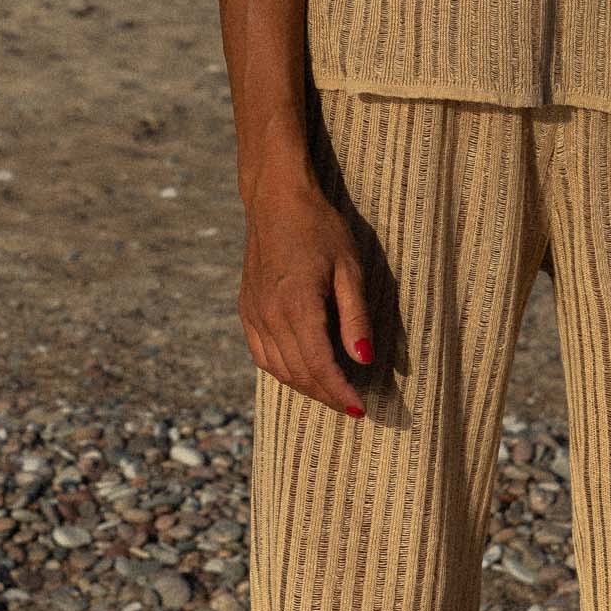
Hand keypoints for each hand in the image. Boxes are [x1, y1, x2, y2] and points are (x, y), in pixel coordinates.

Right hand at [238, 177, 374, 417]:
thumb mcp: (349, 267)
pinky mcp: (246, 309)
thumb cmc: (320, 228)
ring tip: (332, 393)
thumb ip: (355, 316)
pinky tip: (301, 371)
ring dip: (305, 387)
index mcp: (297, 305)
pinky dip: (282, 371)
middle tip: (352, 406)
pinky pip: (261, 355)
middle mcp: (270, 314)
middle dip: (327, 395)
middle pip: (299, 373)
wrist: (276, 200)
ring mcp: (254, 313)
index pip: (320, 366)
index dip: (341, 393)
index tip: (361, 410)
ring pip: (278, 369)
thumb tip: (364, 359)